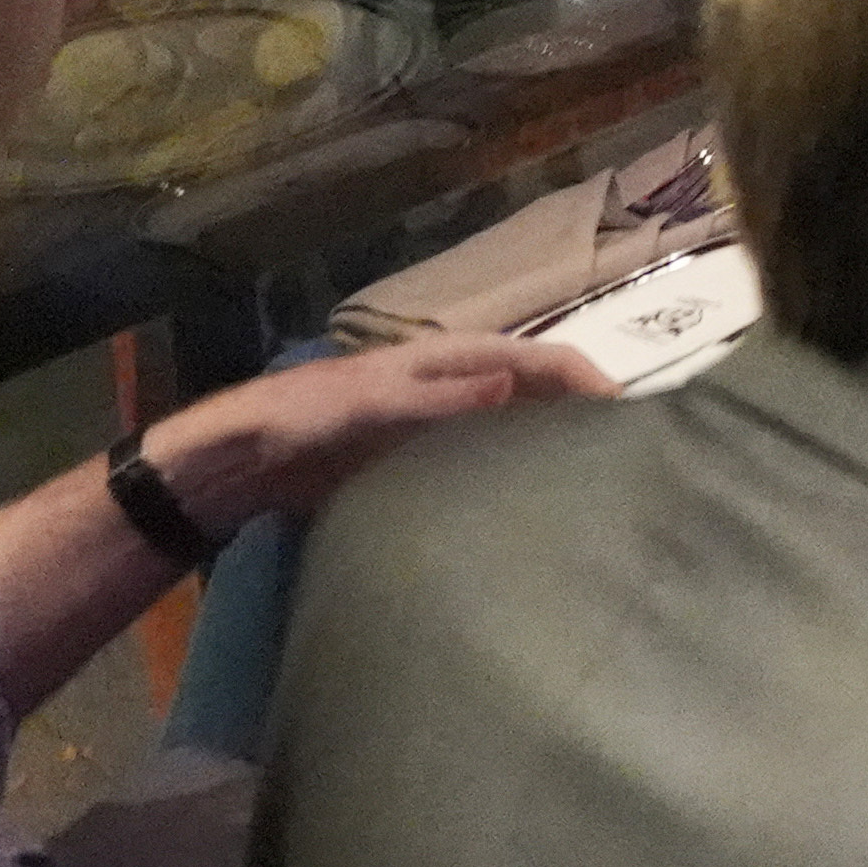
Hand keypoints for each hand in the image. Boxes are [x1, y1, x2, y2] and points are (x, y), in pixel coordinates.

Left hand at [150, 330, 606, 529]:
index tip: (631, 414)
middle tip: (628, 455)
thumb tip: (516, 382)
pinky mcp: (418, 463)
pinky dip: (513, 474)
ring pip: (513, 426)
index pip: (537, 359)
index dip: (586, 378)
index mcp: (446, 358)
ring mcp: (436, 425)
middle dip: (581, 411)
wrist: (236, 463)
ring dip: (551, 443)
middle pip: (534, 390)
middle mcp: (452, 385)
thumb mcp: (368, 405)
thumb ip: (440, 397)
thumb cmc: (299, 420)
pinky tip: (527, 508)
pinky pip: (482, 463)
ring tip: (594, 483)